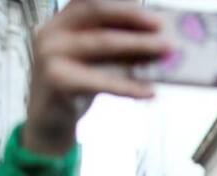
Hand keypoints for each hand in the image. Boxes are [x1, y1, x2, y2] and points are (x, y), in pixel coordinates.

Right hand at [23, 0, 167, 155]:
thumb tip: (158, 39)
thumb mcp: (96, 61)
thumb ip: (119, 48)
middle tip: (162, 26)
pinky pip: (100, 81)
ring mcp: (50, 55)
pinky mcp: (56, 81)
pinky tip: (150, 91)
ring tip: (167, 50)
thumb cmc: (77, 85)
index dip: (122, 3)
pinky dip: (128, 86)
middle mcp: (52, 31)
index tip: (152, 9)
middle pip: (96, 12)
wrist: (49, 121)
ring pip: (101, 42)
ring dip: (139, 45)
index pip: (91, 1)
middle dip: (132, 16)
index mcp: (62, 21)